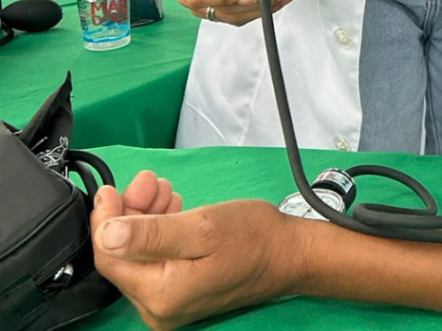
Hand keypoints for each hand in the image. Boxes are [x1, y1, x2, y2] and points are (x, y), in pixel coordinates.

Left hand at [92, 172, 303, 330]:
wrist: (289, 254)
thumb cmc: (253, 238)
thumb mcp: (202, 227)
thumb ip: (153, 233)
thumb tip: (107, 234)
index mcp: (161, 294)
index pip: (111, 258)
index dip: (105, 220)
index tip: (109, 189)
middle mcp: (159, 308)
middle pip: (124, 256)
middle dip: (130, 213)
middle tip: (147, 181)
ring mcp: (171, 303)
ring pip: (141, 254)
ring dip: (146, 217)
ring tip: (162, 189)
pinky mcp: (183, 292)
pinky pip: (157, 259)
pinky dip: (160, 230)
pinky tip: (172, 208)